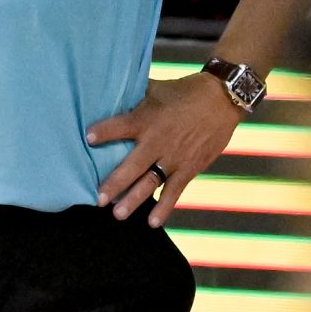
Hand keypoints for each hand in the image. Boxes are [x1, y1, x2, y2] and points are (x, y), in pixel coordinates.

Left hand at [88, 73, 243, 224]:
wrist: (222, 99)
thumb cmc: (185, 92)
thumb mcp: (157, 88)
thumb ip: (135, 95)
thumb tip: (112, 90)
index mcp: (147, 119)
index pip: (120, 126)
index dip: (104, 132)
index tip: (88, 138)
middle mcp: (158, 141)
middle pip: (132, 165)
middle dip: (114, 183)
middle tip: (97, 199)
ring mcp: (174, 157)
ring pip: (150, 182)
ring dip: (134, 199)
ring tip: (117, 215)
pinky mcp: (189, 168)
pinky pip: (174, 191)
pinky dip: (164, 207)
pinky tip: (152, 222)